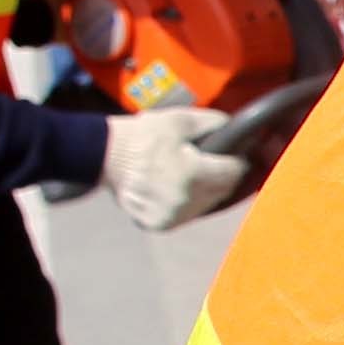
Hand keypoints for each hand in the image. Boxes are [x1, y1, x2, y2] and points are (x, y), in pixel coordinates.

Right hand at [103, 102, 254, 232]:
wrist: (106, 155)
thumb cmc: (144, 136)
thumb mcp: (180, 119)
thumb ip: (214, 123)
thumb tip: (237, 130)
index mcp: (192, 174)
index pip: (233, 172)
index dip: (237, 161)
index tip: (235, 155)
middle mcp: (184, 200)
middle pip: (223, 190)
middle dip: (222, 176)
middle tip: (214, 163)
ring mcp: (172, 216)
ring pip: (207, 205)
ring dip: (207, 192)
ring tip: (195, 175)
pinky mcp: (160, 225)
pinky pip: (187, 215)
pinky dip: (189, 203)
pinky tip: (181, 189)